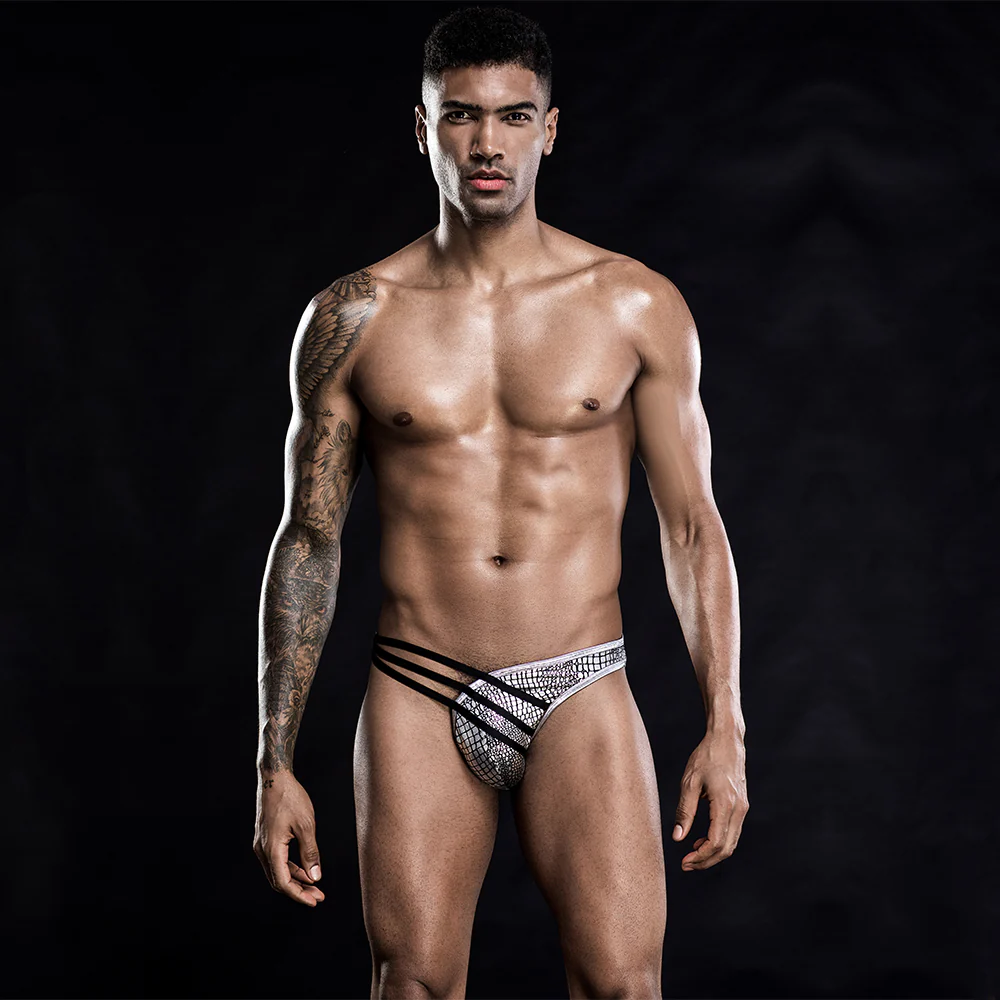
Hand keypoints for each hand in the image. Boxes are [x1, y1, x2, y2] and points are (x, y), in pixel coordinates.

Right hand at [253, 770, 325, 905]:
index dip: (299, 895)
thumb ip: (311, 853)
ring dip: (295, 880)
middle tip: (318, 896)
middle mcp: (262, 850)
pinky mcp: (264, 838)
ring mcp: (261, 844)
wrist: (274, 777)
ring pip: (277, 871)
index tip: (315, 901)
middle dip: (299, 891)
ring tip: (314, 885)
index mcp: (271, 849)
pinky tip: (304, 869)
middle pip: (279, 881)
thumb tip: (316, 877)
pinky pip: (276, 860)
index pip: (284, 883)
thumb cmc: (291, 798)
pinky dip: (290, 867)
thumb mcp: (306, 825)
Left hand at [672, 728, 747, 870]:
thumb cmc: (706, 757)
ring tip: (691, 855)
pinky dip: (719, 841)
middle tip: (686, 865)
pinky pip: (733, 831)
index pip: (715, 843)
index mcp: (725, 804)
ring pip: (731, 842)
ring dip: (712, 853)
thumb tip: (677, 838)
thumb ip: (684, 812)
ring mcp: (743, 808)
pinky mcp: (741, 805)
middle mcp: (738, 809)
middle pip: (726, 848)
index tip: (684, 862)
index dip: (700, 857)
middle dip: (706, 861)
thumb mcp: (689, 782)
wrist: (727, 740)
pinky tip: (702, 840)